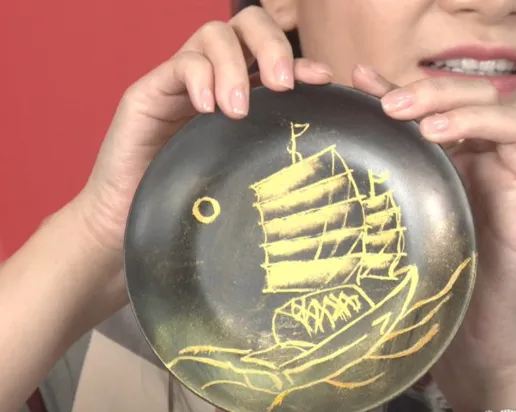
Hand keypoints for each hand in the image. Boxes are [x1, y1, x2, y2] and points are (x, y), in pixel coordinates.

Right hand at [75, 6, 331, 257]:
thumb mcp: (239, 169)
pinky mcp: (149, 90)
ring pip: (214, 35)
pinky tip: (208, 109)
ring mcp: (180, 81)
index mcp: (239, 94)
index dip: (300, 59)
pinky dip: (199, 78)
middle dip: (272, 47)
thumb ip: (267, 148)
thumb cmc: (189, 200)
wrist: (130, 217)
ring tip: (237, 111)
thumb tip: (316, 149)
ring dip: (234, 67)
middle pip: (246, 27)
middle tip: (281, 85)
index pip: (272, 57)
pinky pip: (179, 64)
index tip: (322, 80)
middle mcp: (212, 78)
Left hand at [350, 66, 515, 411]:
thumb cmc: (429, 264)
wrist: (461, 324)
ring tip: (433, 130)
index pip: (439, 103)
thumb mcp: (401, 210)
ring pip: (513, 131)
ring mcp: (509, 189)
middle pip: (476, 104)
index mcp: (451, 157)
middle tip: (394, 107)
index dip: (407, 86)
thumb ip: (386, 172)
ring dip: (475, 120)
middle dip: (435, 95)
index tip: (365, 82)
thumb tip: (352, 135)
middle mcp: (483, 164)